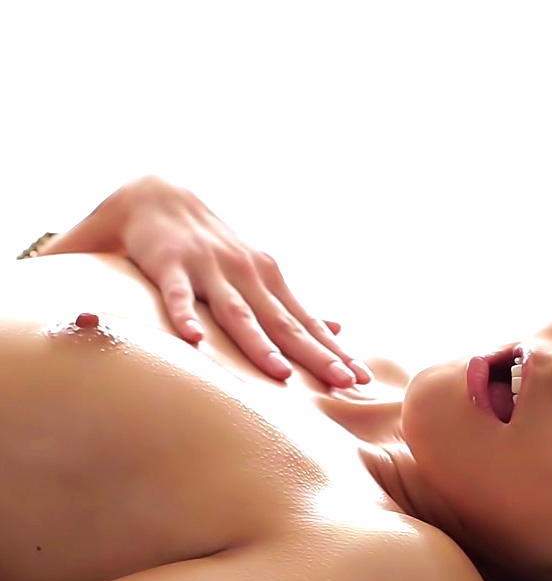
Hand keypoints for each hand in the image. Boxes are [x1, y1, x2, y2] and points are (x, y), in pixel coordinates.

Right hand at [116, 175, 371, 386]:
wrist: (159, 198)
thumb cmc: (214, 248)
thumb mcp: (258, 272)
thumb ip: (291, 306)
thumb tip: (336, 328)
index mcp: (270, 281)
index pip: (308, 323)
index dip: (335, 351)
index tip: (362, 378)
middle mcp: (248, 275)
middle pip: (284, 323)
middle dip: (315, 354)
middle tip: (344, 382)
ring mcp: (210, 270)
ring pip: (238, 313)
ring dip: (260, 344)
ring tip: (282, 374)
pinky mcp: (171, 266)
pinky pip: (178, 295)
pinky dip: (186, 316)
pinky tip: (195, 340)